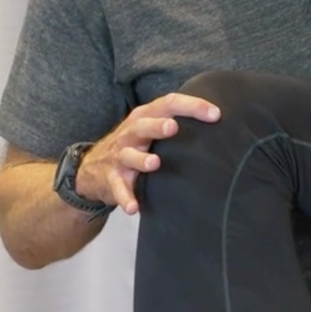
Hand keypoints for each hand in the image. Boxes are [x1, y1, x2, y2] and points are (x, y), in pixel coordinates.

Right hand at [80, 92, 222, 215]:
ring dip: (141, 160)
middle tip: (174, 128)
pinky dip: (125, 197)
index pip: (169, 104)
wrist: (92, 169)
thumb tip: (218, 119)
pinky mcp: (111, 178)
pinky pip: (118, 188)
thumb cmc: (134, 145)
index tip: (216, 114)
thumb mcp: (150, 128)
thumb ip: (176, 121)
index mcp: (145, 116)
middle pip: (144, 125)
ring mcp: (119, 155)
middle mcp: (131, 133)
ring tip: (154, 164)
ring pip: (128, 155)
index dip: (192, 106)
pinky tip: (133, 208)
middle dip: (158, 126)